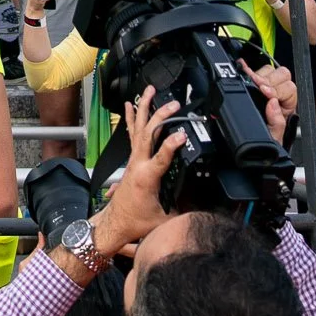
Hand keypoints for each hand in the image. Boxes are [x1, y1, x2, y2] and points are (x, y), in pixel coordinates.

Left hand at [91, 87, 185, 255]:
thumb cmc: (135, 222)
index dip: (172, 145)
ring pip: (137, 128)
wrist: (115, 224)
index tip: (183, 134)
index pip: (161, 157)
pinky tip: (130, 104)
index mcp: (146, 177)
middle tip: (174, 104)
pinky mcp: (131, 160)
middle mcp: (137, 164)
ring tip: (149, 91)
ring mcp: (133, 160)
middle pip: (147, 134)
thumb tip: (200, 207)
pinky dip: (131, 118)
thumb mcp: (164, 221)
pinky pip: (131, 134)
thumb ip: (183, 211)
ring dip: (144, 108)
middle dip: (160, 116)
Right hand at [241, 59, 296, 142]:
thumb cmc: (265, 143)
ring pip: (269, 70)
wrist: (252, 150)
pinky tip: (242, 70)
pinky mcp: (251, 84)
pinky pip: (252, 69)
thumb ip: (277, 123)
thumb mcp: (273, 138)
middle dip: (269, 80)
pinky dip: (246, 68)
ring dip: (260, 75)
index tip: (265, 92)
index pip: (288, 88)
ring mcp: (265, 88)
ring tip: (251, 81)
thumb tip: (273, 103)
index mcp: (288, 106)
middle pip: (282, 74)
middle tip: (258, 85)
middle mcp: (279, 95)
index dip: (276, 89)